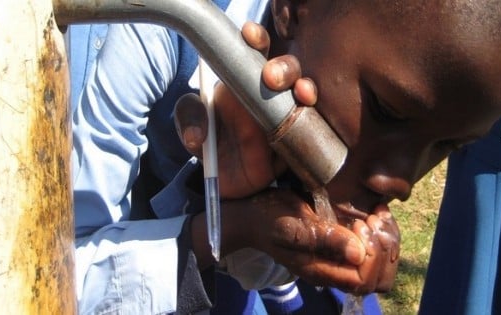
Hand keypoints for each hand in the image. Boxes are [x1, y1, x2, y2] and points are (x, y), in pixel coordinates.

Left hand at [174, 22, 316, 198]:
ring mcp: (286, 118)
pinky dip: (310, 120)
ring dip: (303, 87)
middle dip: (283, 67)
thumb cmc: (212, 144)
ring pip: (303, 93)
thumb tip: (199, 134)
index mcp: (244, 82)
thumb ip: (190, 119)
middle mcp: (270, 96)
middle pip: (286, 69)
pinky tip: (307, 112)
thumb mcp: (192, 129)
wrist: (223, 181)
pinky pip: (309, 129)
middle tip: (270, 77)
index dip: (255, 40)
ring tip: (299, 93)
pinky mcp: (296, 143)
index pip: (253, 54)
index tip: (249, 36)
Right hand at [203, 188, 399, 293]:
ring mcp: (342, 257)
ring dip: (387, 239)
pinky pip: (376, 247)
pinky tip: (374, 211)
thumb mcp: (293, 226)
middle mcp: (336, 269)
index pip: (364, 280)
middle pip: (379, 279)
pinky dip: (383, 230)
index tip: (360, 225)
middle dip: (385, 250)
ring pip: (383, 264)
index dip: (372, 256)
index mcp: (322, 271)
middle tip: (371, 220)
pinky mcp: (345, 242)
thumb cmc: (270, 219)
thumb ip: (323, 238)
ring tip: (374, 215)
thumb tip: (357, 253)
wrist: (255, 214)